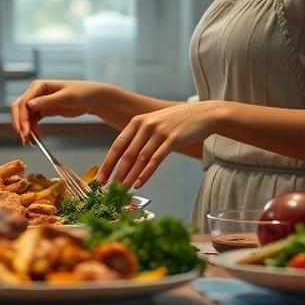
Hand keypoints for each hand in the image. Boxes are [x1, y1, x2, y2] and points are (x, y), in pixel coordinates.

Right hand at [9, 80, 113, 144]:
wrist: (93, 98)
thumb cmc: (82, 93)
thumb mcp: (66, 97)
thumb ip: (48, 100)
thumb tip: (29, 104)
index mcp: (39, 86)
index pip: (24, 102)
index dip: (22, 118)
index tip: (25, 131)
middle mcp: (36, 93)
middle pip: (19, 108)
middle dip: (20, 124)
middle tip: (25, 139)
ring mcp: (39, 102)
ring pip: (24, 116)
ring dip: (25, 128)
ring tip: (30, 142)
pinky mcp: (43, 110)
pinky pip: (32, 120)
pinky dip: (32, 129)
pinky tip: (36, 138)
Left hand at [99, 100, 222, 188]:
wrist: (203, 114)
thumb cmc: (178, 121)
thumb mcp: (154, 122)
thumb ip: (140, 135)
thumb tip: (125, 156)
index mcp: (137, 121)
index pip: (118, 145)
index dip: (108, 162)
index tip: (101, 177)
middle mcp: (146, 125)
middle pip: (127, 154)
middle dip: (116, 173)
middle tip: (109, 187)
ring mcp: (159, 132)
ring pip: (140, 159)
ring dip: (130, 176)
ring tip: (123, 189)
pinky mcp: (172, 140)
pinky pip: (155, 160)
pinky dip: (145, 174)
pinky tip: (139, 183)